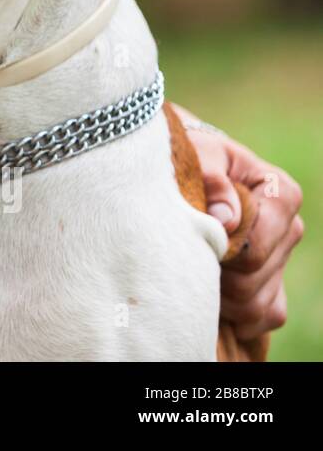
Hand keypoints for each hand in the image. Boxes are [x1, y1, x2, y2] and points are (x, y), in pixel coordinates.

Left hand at [176, 103, 303, 340]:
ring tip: (191, 271)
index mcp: (280, 193)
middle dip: (213, 274)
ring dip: (219, 298)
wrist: (182, 171)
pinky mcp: (271, 287)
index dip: (219, 249)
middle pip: (253, 280)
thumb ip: (210, 176)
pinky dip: (232, 317)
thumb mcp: (196, 154)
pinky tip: (206, 297)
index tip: (192, 235)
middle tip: (182, 254)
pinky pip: (262, 318)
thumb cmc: (190, 159)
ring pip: (257, 306)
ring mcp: (282, 261)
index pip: (255, 244)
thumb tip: (225, 218)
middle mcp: (289, 229)